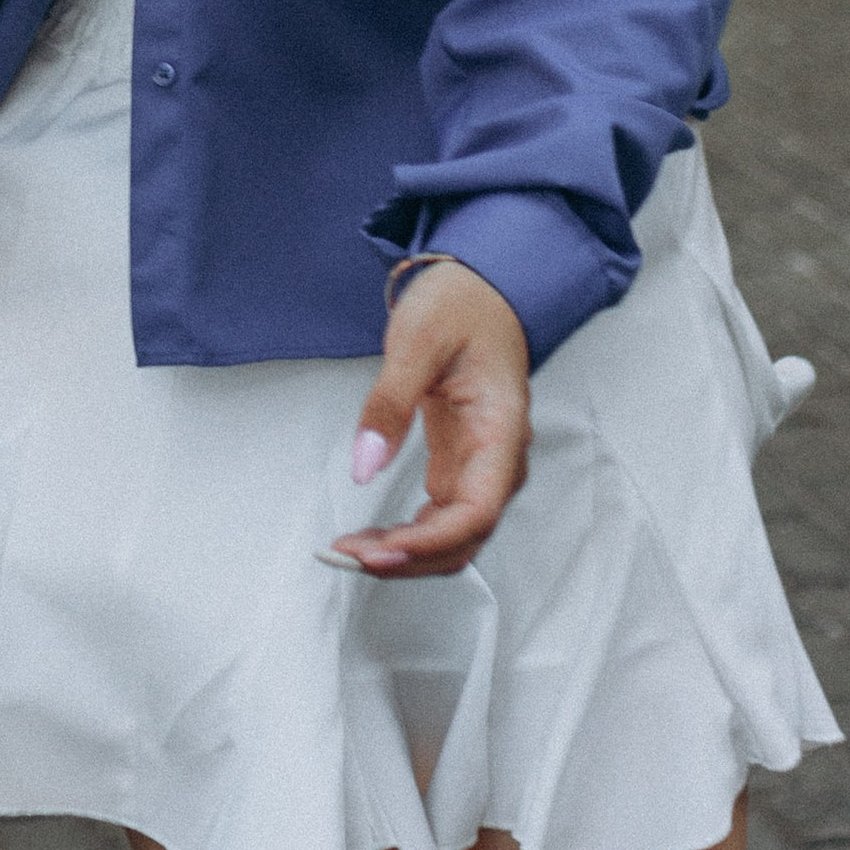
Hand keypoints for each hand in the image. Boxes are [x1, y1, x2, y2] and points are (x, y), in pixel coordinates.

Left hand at [332, 258, 530, 577]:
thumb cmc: (461, 306)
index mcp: (500, 429)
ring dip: (406, 555)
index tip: (384, 549)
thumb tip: (365, 465)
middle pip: (465, 537)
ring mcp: (481, 466)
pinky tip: (373, 538)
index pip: (478, 509)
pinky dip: (407, 537)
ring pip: (452, 537)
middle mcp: (498, 459)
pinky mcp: (460, 465)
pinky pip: (439, 518)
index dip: (432, 540)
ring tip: (350, 551)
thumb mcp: (418, 339)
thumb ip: (390, 402)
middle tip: (349, 556)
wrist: (483, 290)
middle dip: (410, 559)